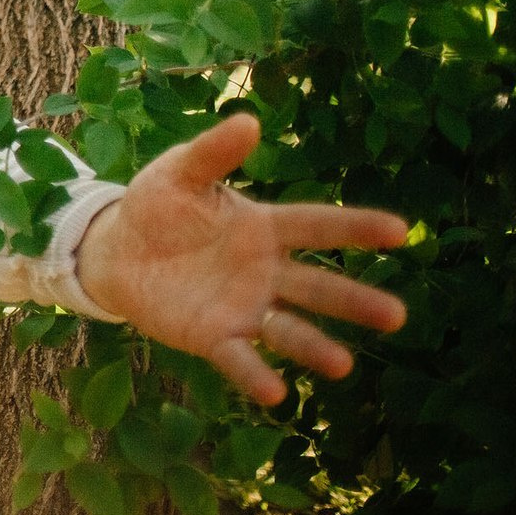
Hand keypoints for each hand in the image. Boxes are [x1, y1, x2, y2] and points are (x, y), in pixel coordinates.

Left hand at [76, 115, 407, 403]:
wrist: (115, 249)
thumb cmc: (156, 205)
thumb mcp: (180, 172)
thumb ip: (213, 152)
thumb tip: (250, 121)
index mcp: (262, 227)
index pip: (316, 225)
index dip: (356, 227)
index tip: (400, 231)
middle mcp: (264, 272)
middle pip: (316, 286)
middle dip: (354, 300)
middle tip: (396, 315)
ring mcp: (242, 307)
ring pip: (288, 329)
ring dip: (315, 347)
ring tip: (343, 365)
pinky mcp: (213, 336)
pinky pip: (239, 358)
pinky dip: (256, 375)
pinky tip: (276, 394)